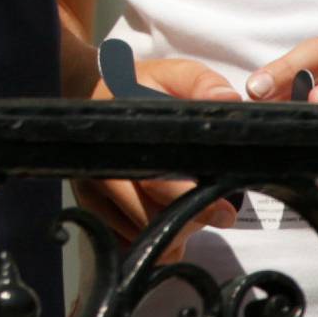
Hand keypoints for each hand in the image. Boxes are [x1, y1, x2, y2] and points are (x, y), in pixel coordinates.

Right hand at [79, 54, 239, 252]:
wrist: (100, 98)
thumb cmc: (144, 88)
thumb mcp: (175, 75)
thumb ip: (202, 83)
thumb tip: (227, 97)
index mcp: (120, 130)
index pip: (154, 179)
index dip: (190, 198)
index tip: (225, 211)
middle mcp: (99, 164)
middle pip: (147, 216)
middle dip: (187, 221)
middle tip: (218, 213)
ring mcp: (90, 190)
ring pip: (139, 233)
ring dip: (172, 232)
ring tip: (192, 207)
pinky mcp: (91, 210)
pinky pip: (126, 241)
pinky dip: (154, 240)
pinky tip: (169, 218)